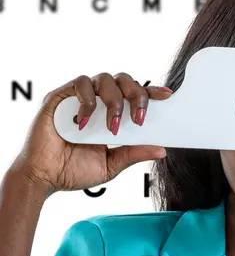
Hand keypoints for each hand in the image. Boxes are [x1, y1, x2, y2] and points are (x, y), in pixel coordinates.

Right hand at [14, 73, 172, 194]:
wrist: (45, 177)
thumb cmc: (75, 170)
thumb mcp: (112, 164)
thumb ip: (134, 153)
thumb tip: (161, 150)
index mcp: (110, 115)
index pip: (134, 96)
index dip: (151, 92)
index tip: (168, 95)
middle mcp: (98, 103)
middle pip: (124, 80)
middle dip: (136, 95)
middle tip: (139, 119)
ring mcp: (79, 98)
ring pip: (105, 79)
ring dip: (114, 100)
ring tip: (113, 127)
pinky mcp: (60, 97)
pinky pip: (80, 84)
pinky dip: (87, 102)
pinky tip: (84, 123)